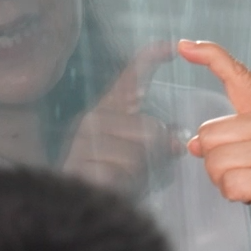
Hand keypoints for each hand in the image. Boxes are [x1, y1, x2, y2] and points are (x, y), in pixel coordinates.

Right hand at [61, 42, 180, 197]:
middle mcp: (93, 118)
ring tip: (122, 179)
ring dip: (139, 172)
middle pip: (150, 128)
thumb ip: (157, 140)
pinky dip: (124, 183)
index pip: (131, 77)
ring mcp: (84, 140)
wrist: (73, 205)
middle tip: (141, 167)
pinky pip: (121, 171)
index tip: (173, 46)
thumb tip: (177, 143)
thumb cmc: (110, 177)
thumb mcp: (139, 154)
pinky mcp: (80, 161)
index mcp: (108, 109)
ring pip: (139, 152)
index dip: (151, 58)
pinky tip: (113, 185)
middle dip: (155, 152)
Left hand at [178, 40, 250, 250]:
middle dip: (216, 160)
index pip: (238, 74)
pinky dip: (234, 196)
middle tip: (245, 172)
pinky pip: (228, 184)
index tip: (185, 46)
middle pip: (209, 134)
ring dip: (224, 181)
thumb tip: (195, 144)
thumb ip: (232, 138)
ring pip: (214, 161)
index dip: (209, 56)